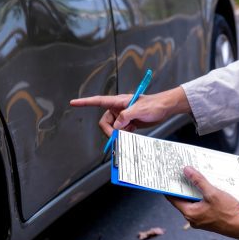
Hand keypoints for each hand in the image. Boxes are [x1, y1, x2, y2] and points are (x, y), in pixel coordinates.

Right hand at [70, 87, 190, 136]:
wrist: (165, 108)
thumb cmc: (154, 104)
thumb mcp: (140, 110)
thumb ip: (126, 117)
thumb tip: (116, 126)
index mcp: (118, 101)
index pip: (98, 101)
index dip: (85, 102)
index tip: (73, 103)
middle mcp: (118, 108)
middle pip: (105, 122)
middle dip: (110, 131)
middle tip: (118, 138)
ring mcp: (123, 116)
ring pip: (113, 128)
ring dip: (119, 134)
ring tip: (130, 133)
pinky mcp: (129, 123)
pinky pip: (121, 131)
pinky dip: (124, 135)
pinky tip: (133, 132)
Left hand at [167, 166, 238, 239]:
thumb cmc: (229, 213)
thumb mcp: (212, 193)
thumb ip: (198, 181)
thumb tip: (186, 170)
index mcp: (190, 213)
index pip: (173, 198)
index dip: (170, 187)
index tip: (169, 176)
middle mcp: (193, 218)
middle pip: (183, 199)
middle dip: (184, 185)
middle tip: (183, 172)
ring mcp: (202, 219)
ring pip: (194, 201)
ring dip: (195, 190)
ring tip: (196, 176)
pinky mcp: (209, 218)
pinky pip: (202, 204)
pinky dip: (202, 195)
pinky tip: (207, 187)